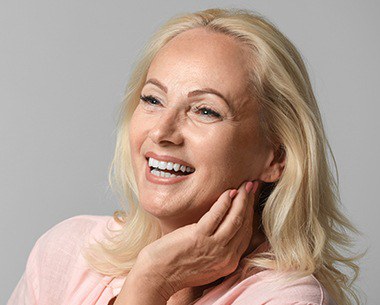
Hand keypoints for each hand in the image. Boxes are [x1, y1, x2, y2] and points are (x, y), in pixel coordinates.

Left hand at [139, 180, 258, 296]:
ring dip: (242, 199)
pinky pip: (217, 215)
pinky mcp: (199, 237)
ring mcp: (214, 247)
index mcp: (229, 262)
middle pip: (244, 225)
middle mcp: (226, 257)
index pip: (245, 234)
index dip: (250, 214)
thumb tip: (224, 228)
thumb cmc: (177, 267)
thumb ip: (218, 249)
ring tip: (244, 185)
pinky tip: (229, 192)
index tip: (251, 199)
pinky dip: (225, 202)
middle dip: (249, 203)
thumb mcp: (206, 263)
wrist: (157, 276)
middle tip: (251, 186)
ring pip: (235, 219)